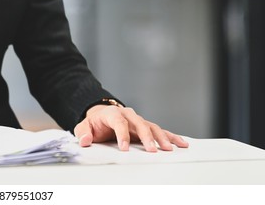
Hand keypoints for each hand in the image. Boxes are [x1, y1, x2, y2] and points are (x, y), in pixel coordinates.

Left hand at [74, 104, 188, 151]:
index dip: (122, 135)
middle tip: (152, 150)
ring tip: (169, 149)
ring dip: (161, 138)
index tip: (124, 148)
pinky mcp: (145, 126)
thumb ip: (83, 133)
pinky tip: (181, 143)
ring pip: (152, 127)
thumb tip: (85, 140)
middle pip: (139, 124)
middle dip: (146, 137)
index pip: (119, 122)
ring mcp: (138, 120)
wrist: (101, 116)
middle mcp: (128, 114)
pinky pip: (159, 130)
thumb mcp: (83, 127)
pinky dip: (171, 136)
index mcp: (112, 113)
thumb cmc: (94, 123)